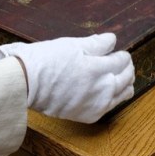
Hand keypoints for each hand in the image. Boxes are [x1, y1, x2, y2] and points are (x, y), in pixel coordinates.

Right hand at [0, 33, 134, 122]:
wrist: (26, 85)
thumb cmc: (46, 61)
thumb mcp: (71, 45)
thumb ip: (96, 43)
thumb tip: (112, 40)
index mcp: (98, 68)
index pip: (123, 60)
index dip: (120, 54)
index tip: (115, 52)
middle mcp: (102, 89)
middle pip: (128, 77)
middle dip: (126, 67)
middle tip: (118, 62)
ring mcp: (97, 104)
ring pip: (124, 93)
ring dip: (124, 83)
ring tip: (114, 76)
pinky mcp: (89, 115)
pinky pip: (110, 106)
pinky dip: (112, 98)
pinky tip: (104, 91)